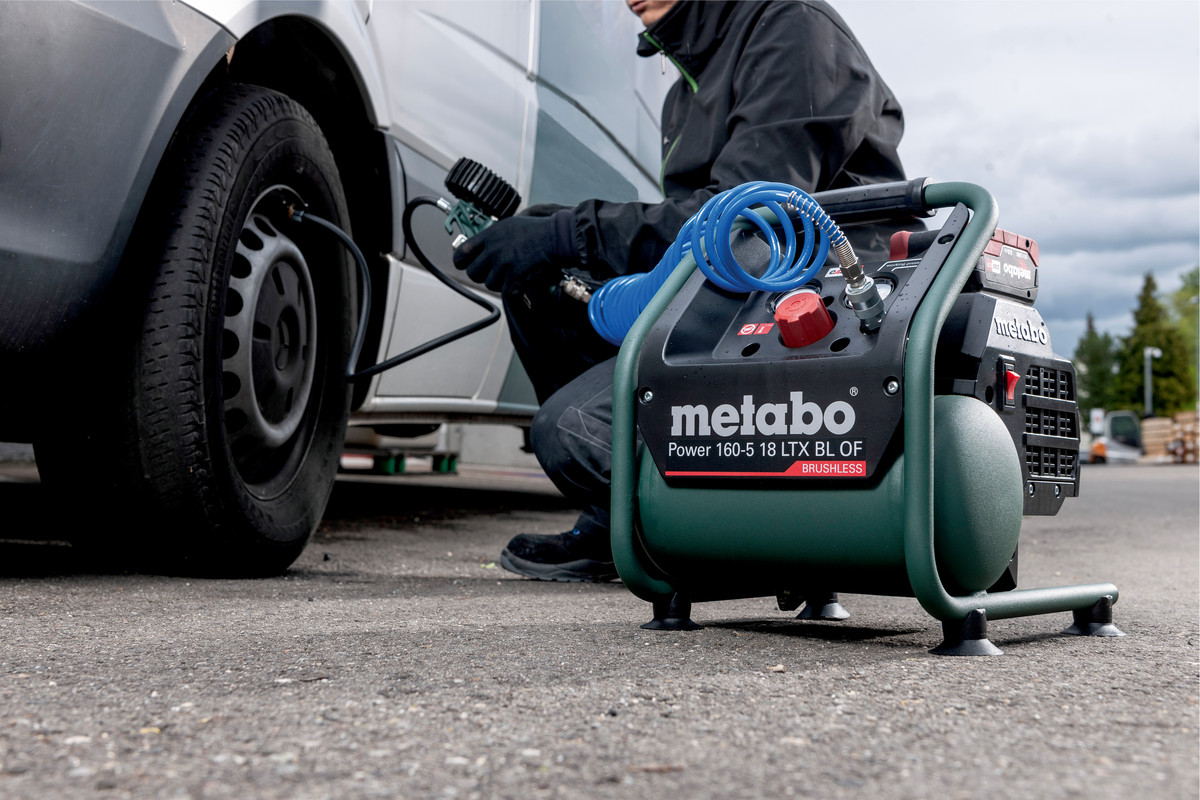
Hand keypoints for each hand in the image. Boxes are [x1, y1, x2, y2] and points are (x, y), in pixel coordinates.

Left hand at [452, 209, 576, 292]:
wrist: (556, 237)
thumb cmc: (537, 230)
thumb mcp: (510, 224)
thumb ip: (492, 236)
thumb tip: (480, 247)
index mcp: (489, 235)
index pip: (461, 253)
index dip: (461, 262)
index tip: (465, 265)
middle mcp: (493, 249)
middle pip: (473, 273)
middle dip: (482, 275)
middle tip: (493, 273)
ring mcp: (504, 264)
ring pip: (489, 284)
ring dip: (499, 283)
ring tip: (510, 275)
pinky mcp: (515, 277)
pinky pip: (505, 292)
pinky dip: (513, 291)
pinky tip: (519, 284)